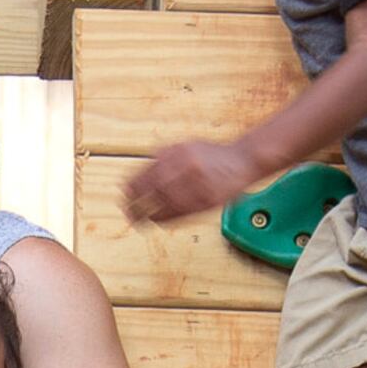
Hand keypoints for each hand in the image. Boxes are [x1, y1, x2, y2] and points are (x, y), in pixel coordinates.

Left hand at [122, 138, 263, 223]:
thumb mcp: (186, 146)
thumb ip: (165, 156)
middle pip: (154, 189)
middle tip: (127, 211)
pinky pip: (182, 212)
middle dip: (137, 202)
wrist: (243, 159)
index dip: (132, 185)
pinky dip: (166, 218)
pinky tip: (157, 221)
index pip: (147, 172)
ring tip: (139, 220)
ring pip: (166, 203)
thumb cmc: (213, 154)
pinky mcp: (207, 200)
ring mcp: (198, 184)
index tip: (123, 193)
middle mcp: (186, 167)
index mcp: (177, 153)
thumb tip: (142, 168)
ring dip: (149, 214)